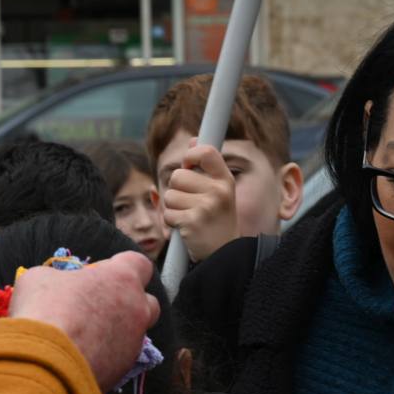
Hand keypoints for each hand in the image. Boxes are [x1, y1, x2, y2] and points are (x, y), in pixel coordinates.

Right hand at [8, 250, 160, 391]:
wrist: (46, 363)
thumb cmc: (44, 310)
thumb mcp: (39, 279)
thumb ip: (57, 278)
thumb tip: (55, 285)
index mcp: (122, 278)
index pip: (140, 264)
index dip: (122, 267)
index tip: (103, 273)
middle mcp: (137, 309)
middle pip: (148, 302)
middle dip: (130, 303)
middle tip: (100, 307)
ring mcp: (134, 343)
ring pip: (136, 334)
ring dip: (118, 333)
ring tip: (88, 337)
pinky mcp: (125, 371)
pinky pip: (120, 359)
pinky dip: (106, 357)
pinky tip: (82, 358)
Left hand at [162, 143, 238, 263]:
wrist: (223, 254)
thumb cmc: (216, 220)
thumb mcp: (218, 191)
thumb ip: (204, 167)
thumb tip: (193, 139)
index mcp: (225, 180)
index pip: (205, 152)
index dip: (191, 154)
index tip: (188, 164)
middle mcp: (218, 191)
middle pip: (178, 176)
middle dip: (177, 190)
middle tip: (189, 203)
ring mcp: (206, 206)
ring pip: (169, 195)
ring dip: (173, 208)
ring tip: (188, 217)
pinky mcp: (192, 222)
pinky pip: (167, 214)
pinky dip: (171, 222)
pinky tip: (185, 228)